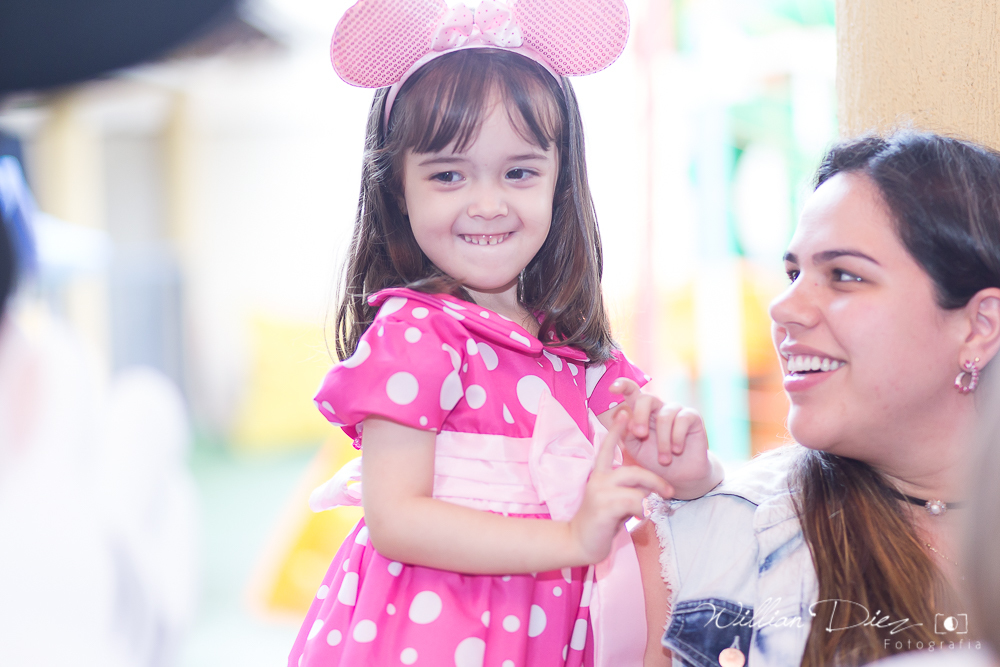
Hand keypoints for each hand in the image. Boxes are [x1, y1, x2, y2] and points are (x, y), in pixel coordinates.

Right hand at [569, 409, 673, 563]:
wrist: (578, 543)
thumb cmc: (599, 523)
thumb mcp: (613, 501)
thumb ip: (626, 490)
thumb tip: (648, 489)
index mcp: (599, 475)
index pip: (607, 448)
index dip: (616, 430)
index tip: (623, 411)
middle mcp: (598, 480)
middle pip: (634, 471)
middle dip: (655, 481)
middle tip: (669, 492)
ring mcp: (600, 492)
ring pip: (637, 488)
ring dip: (649, 500)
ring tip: (651, 512)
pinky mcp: (604, 507)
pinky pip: (634, 503)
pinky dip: (642, 512)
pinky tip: (639, 520)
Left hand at [608, 379, 717, 498]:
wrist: (679, 475)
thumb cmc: (654, 459)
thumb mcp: (635, 448)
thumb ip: (626, 433)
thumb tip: (626, 418)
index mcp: (640, 411)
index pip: (631, 391)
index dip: (622, 385)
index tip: (612, 389)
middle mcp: (657, 406)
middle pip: (646, 398)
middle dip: (640, 416)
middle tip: (640, 434)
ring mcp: (675, 409)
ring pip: (664, 416)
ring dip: (662, 442)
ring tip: (664, 460)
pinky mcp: (692, 415)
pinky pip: (682, 420)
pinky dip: (677, 438)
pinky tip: (677, 450)